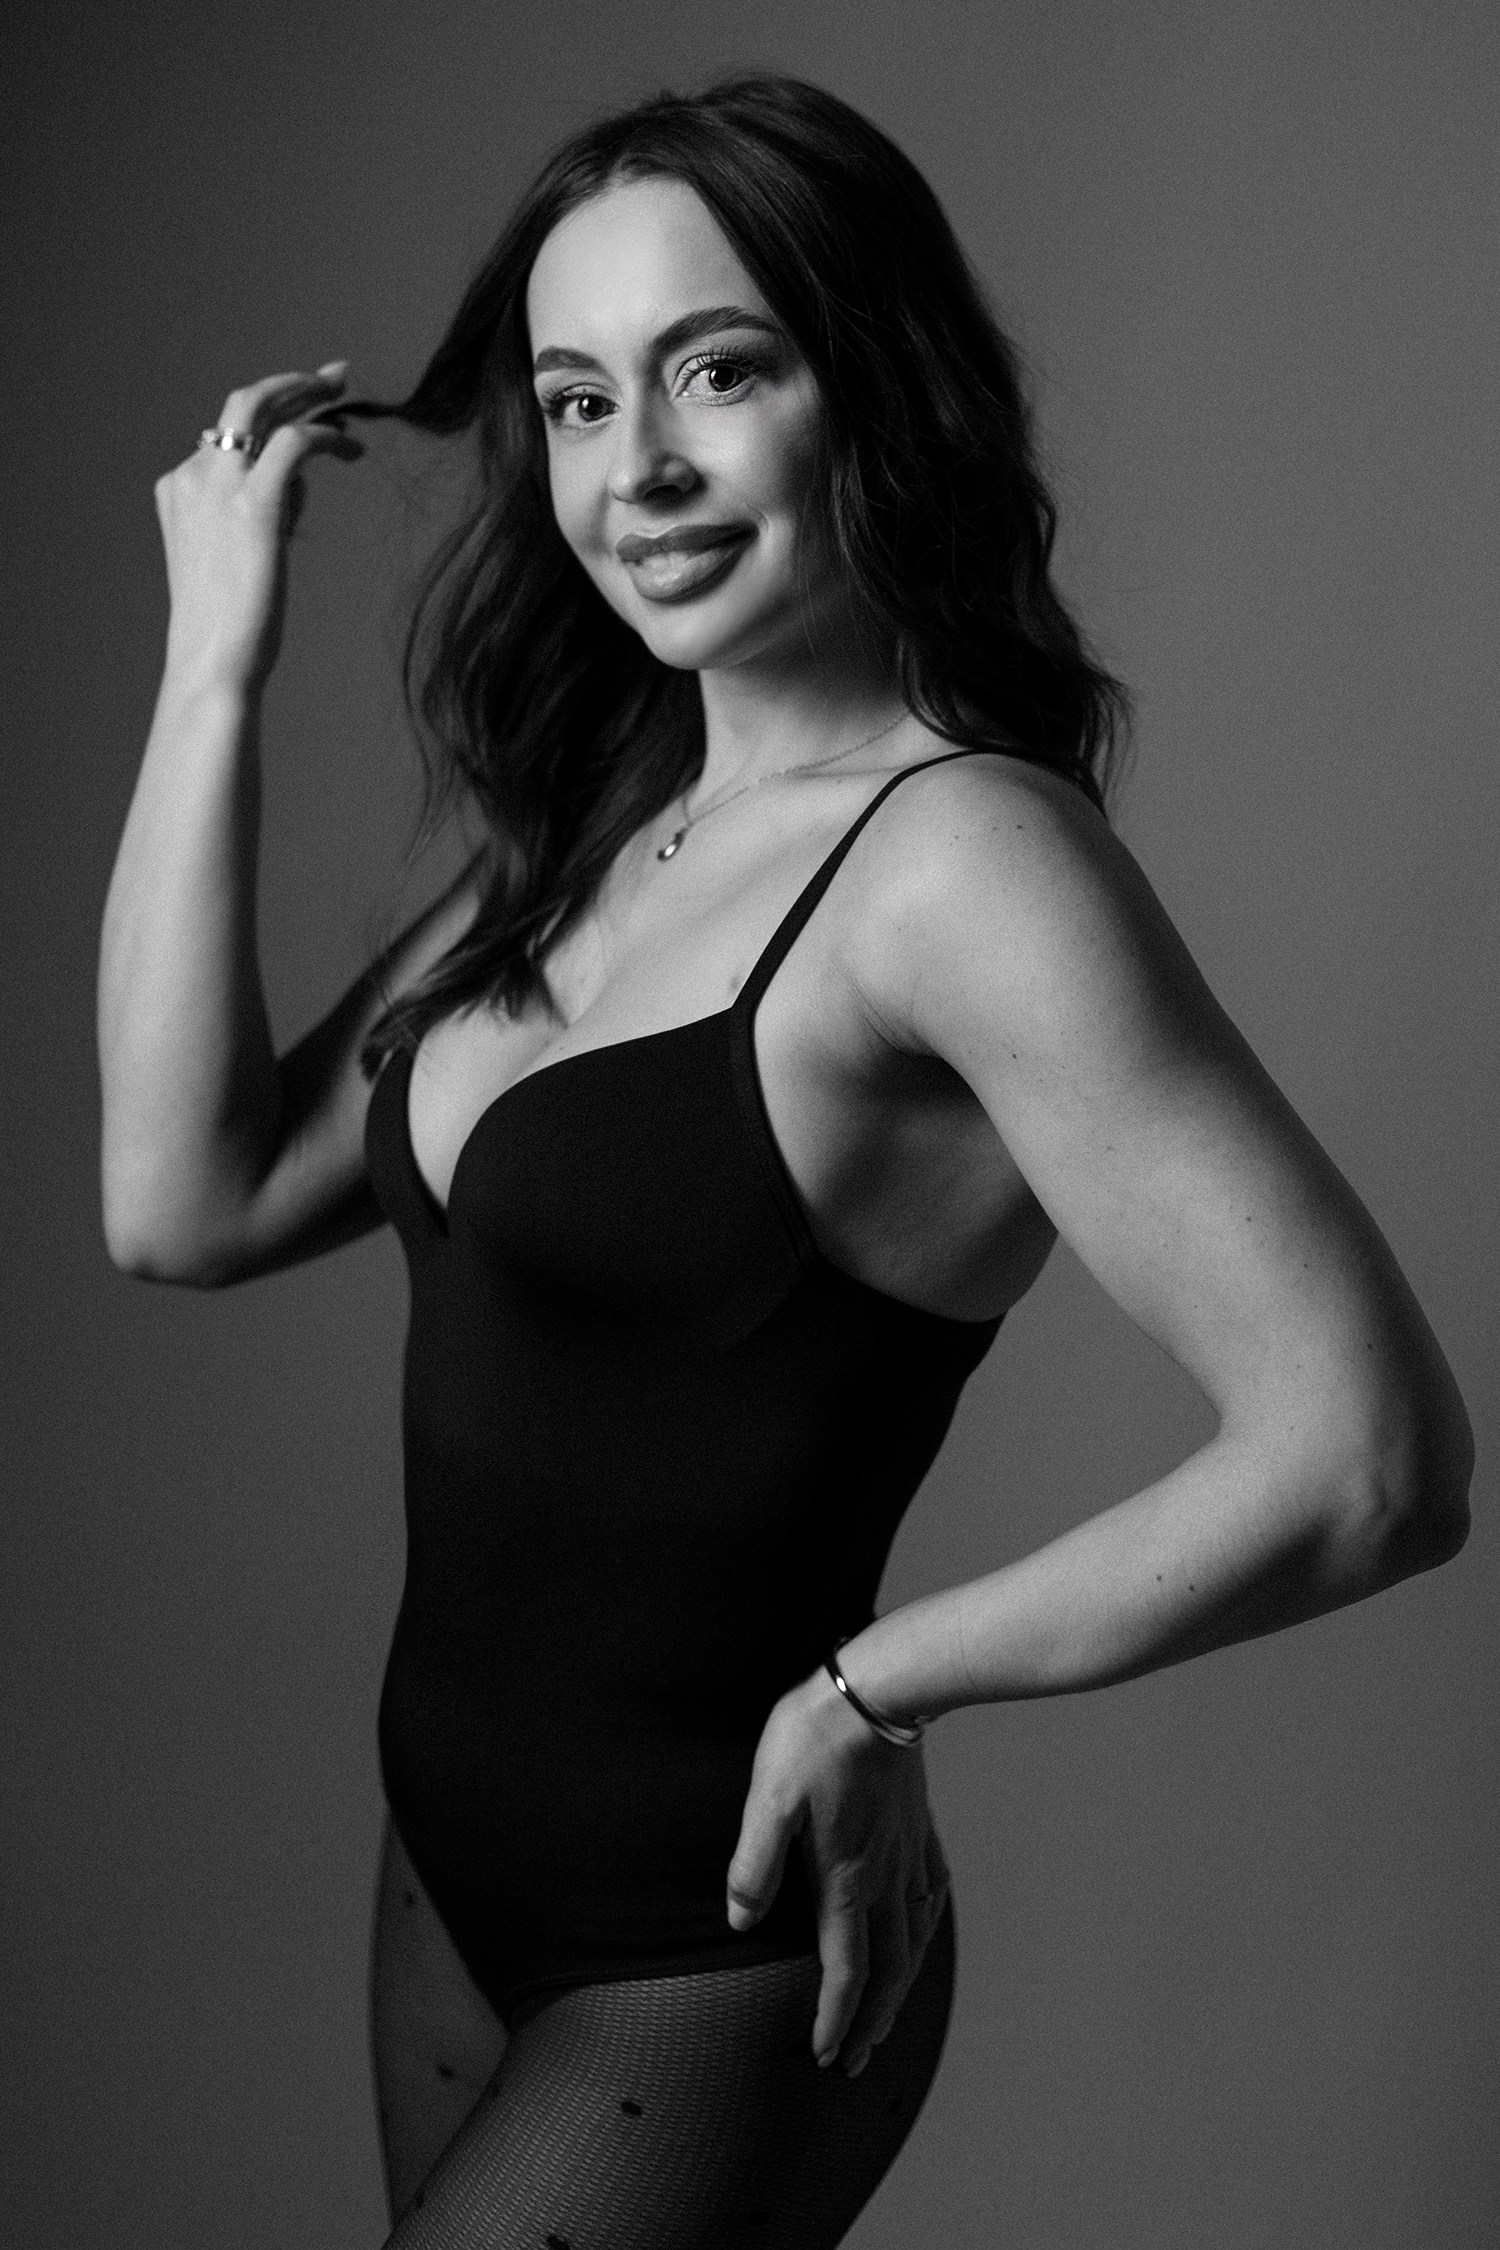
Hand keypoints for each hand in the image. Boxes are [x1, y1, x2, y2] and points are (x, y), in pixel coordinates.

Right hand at [154, 363, 363, 694]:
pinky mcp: (254, 504)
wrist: (213, 662)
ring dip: (308, 396)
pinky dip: (324, 437)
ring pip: (262, 410)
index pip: (227, 439)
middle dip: (289, 384)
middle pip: (241, 406)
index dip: (273, 426)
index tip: (308, 416)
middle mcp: (192, 477)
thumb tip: (295, 491)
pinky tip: (350, 449)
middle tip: (333, 377)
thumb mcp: (233, 559)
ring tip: (346, 399)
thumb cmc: (229, 626)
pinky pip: (293, 443)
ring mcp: (218, 486)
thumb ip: (255, 517)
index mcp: (177, 489)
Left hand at [726, 1664, 951, 2076]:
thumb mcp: (767, 1796)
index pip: (843, 1968)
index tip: (823, 2054)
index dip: (834, 2016)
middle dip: (869, 2023)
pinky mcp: (918, 1827)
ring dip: (900, 1990)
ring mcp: (905, 1852)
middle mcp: (882, 1876)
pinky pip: (932, 1894)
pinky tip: (921, 1935)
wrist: (878, 1688)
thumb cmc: (813, 1738)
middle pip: (885, 1970)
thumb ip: (754, 1862)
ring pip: (912, 1941)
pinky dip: (925, 1931)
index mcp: (843, 1876)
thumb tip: (741, 1921)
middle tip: (853, 2062)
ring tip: (888, 2021)